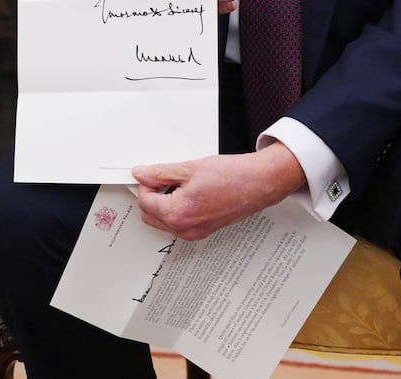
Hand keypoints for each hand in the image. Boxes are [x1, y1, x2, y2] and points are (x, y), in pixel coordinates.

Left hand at [131, 144, 304, 239]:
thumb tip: (141, 174)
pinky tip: (188, 192)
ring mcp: (195, 233)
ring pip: (163, 221)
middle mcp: (185, 229)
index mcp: (178, 214)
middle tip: (163, 177)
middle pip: (150, 215)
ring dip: (163, 203)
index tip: (153, 173)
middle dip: (151, 195)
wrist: (259, 183)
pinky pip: (178, 223)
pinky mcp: (203, 231)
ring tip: (179, 183)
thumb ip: (159, 173)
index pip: (144, 201)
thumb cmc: (231, 176)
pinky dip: (176, 209)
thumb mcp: (188, 168)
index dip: (146, 183)